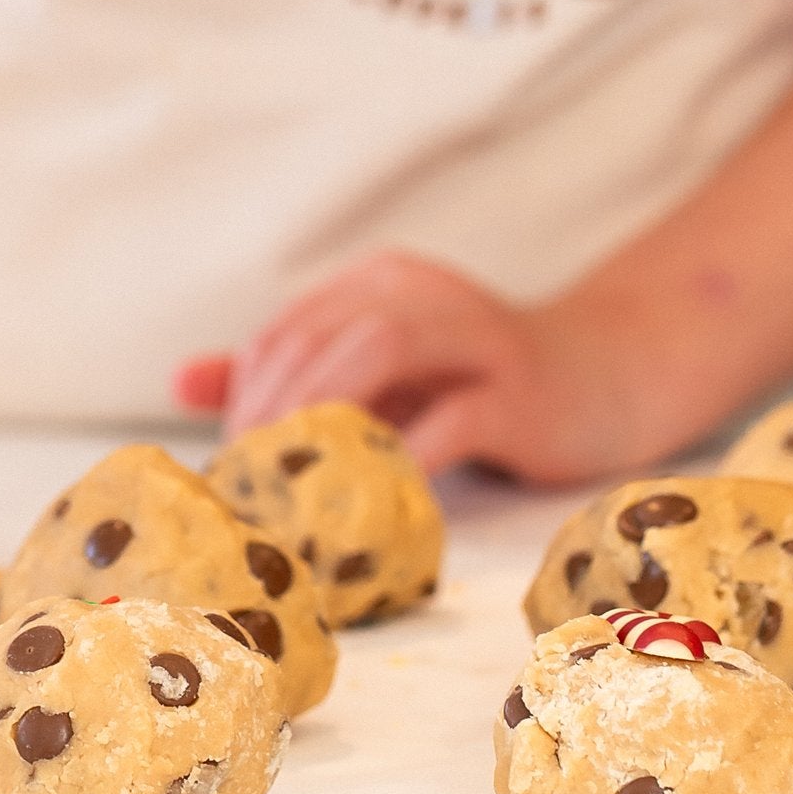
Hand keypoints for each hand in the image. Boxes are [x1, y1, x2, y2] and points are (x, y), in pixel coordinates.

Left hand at [175, 250, 642, 487]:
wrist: (609, 376)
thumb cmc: (477, 381)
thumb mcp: (381, 370)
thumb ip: (292, 372)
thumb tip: (182, 382)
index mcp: (378, 283)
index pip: (285, 331)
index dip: (244, 398)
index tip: (229, 466)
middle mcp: (420, 294)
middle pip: (317, 339)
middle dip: (270, 415)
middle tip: (247, 488)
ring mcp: (474, 338)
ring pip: (373, 357)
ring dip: (319, 426)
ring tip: (291, 492)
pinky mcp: (519, 392)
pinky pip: (449, 423)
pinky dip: (401, 464)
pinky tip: (372, 510)